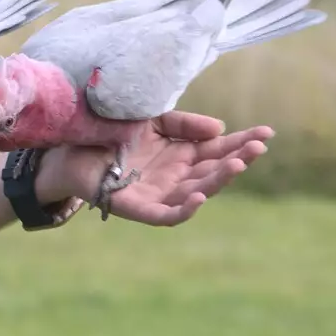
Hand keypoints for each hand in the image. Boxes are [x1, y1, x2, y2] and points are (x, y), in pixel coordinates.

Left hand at [39, 111, 272, 225]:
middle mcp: (176, 176)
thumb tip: (220, 129)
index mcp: (181, 153)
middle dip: (238, 159)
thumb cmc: (111, 132)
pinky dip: (184, 210)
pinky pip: (166, 215)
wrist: (69, 146)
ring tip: (236, 164)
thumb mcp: (152, 120)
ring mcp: (159, 193)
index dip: (243, 142)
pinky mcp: (138, 208)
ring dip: (218, 180)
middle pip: (213, 170)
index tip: (267, 133)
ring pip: (197, 191)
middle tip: (258, 148)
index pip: (219, 148)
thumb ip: (183, 124)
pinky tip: (200, 196)